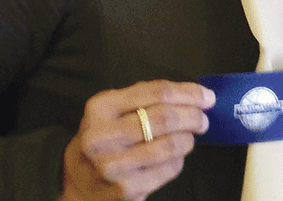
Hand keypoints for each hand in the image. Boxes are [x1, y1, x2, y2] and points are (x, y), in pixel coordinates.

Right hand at [59, 81, 213, 200]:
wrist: (77, 182)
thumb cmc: (102, 140)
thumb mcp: (109, 111)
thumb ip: (142, 98)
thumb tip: (190, 94)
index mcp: (101, 108)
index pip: (156, 92)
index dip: (188, 93)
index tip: (205, 96)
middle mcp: (103, 136)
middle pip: (164, 118)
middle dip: (193, 116)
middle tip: (203, 118)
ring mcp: (114, 165)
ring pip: (170, 146)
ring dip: (188, 139)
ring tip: (189, 137)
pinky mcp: (126, 190)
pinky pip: (168, 169)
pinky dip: (178, 160)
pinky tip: (174, 157)